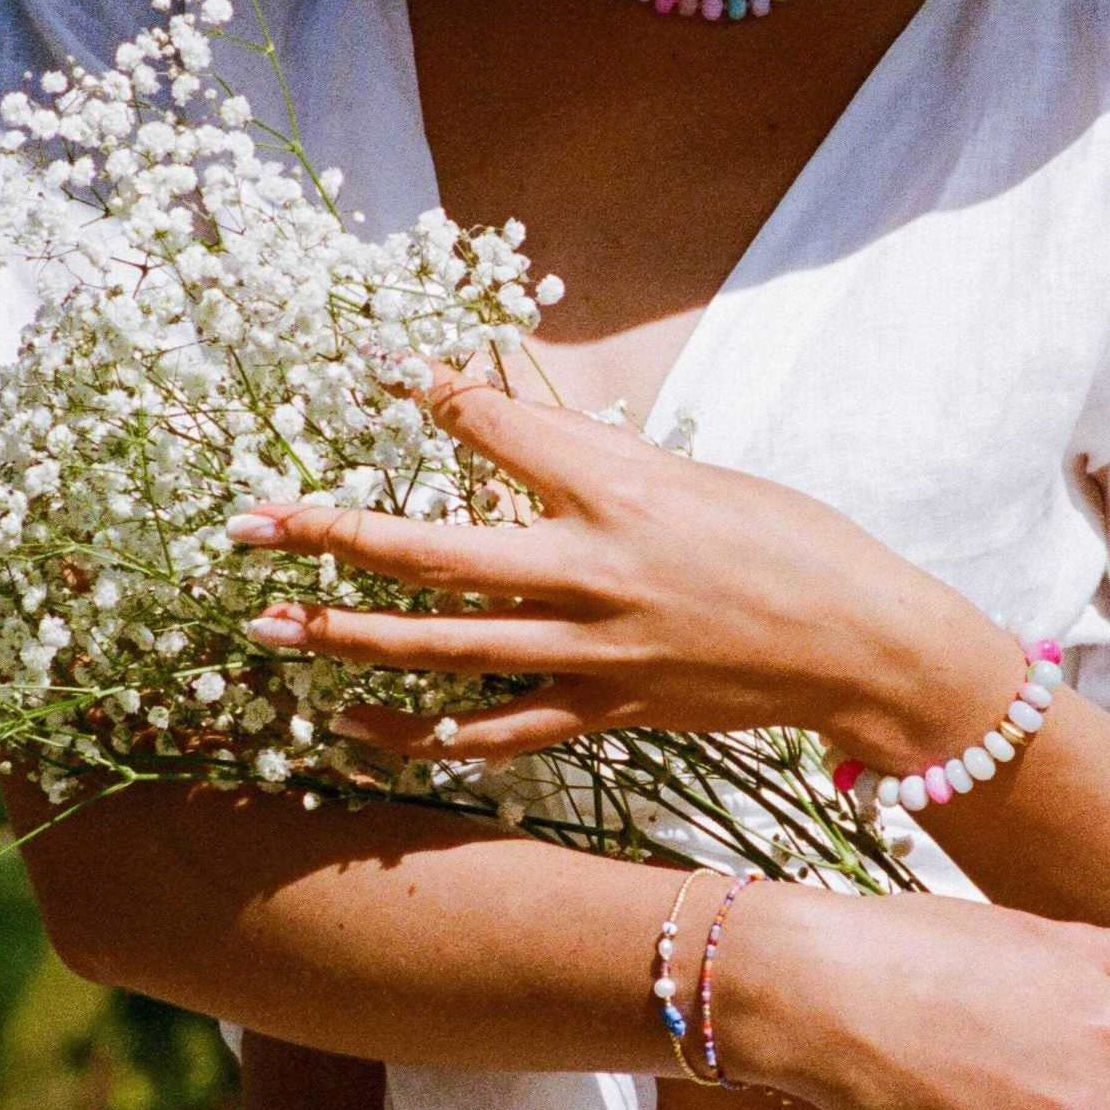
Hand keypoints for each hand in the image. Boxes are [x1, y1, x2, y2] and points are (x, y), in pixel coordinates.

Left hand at [232, 368, 1021, 762]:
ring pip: (441, 651)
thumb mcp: (692, 472)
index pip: (491, 425)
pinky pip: (491, 731)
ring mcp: (593, 650)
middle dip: (330, 536)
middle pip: (431, 552)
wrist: (862, 644)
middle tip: (248, 524)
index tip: (373, 375)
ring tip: (268, 629)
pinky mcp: (605, 709)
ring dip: (345, 639)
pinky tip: (356, 724)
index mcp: (618, 486)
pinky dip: (419, 734)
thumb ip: (593, 457)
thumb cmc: (789, 541)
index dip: (425, 394)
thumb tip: (507, 424)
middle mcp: (592, 569)